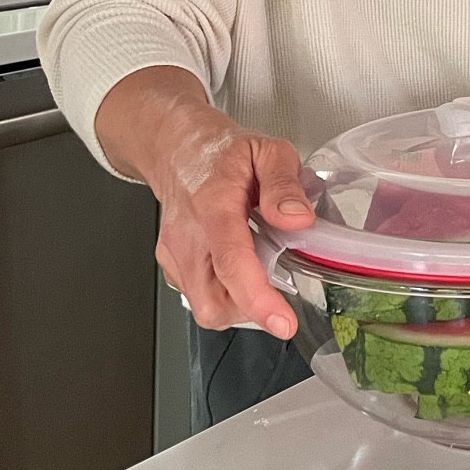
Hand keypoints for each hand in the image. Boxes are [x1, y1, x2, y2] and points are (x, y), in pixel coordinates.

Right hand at [149, 118, 314, 338]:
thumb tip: (298, 219)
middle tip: (281, 290)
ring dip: (240, 303)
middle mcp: (187, 236)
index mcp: (213, 205)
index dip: (258, 299)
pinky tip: (243, 267)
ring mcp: (174, 253)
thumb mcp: (268, 150)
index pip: (231, 262)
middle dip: (251, 309)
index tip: (283, 321)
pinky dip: (226, 293)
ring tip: (263, 271)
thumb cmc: (222, 150)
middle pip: (212, 300)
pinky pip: (198, 295)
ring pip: (204, 305)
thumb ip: (284, 184)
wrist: (177, 147)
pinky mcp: (171, 263)